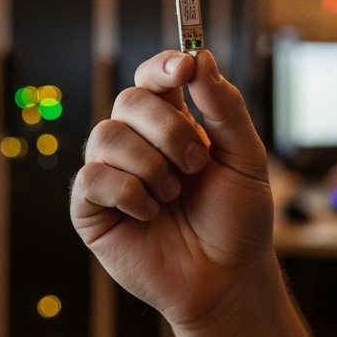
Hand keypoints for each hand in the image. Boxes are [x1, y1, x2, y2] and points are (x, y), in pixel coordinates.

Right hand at [70, 50, 275, 329]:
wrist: (228, 279)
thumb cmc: (238, 219)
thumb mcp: (245, 157)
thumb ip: (224, 107)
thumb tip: (202, 57)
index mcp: (173, 123)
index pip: (154, 78)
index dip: (164, 66)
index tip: (184, 69)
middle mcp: (137, 142)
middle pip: (130, 99)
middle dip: (168, 128)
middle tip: (197, 164)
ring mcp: (112, 173)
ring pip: (106, 134)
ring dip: (150, 164)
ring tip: (174, 195)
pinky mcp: (91, 208)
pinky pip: (92, 177)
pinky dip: (127, 191)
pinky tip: (150, 213)